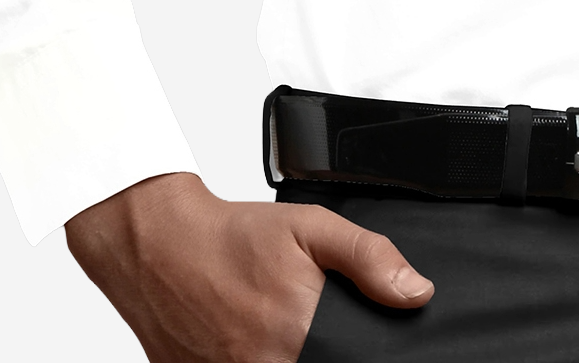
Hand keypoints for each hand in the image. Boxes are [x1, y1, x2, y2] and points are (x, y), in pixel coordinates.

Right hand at [64, 171, 433, 361]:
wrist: (161, 247)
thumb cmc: (233, 237)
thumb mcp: (312, 228)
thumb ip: (368, 259)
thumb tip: (417, 293)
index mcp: (300, 334)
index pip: (352, 359)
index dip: (356, 349)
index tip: (350, 338)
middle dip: (325, 348)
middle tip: (303, 320)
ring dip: (293, 355)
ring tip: (278, 327)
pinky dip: (258, 360)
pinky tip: (254, 338)